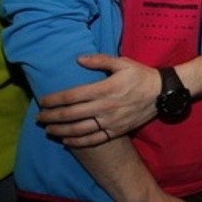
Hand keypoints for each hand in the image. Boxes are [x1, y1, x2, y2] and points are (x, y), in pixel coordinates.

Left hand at [38, 54, 160, 146]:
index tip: (43, 102)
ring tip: (49, 130)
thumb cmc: (141, 75)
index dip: (54, 100)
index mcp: (105, 88)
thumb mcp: (123, 63)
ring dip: (61, 131)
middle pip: (71, 114)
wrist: (162, 93)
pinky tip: (67, 141)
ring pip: (80, 129)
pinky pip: (94, 139)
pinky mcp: (117, 130)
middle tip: (39, 118)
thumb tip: (78, 59)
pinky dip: (79, 142)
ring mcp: (111, 121)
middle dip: (52, 117)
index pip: (72, 96)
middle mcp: (106, 107)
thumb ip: (100, 60)